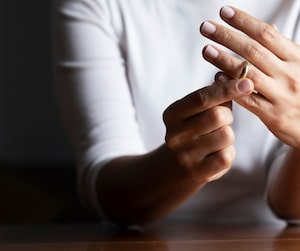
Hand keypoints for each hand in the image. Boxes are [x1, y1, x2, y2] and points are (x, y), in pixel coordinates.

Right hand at [163, 78, 252, 182]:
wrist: (181, 162)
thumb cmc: (195, 127)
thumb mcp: (197, 110)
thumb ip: (214, 95)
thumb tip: (239, 78)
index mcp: (172, 114)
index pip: (201, 98)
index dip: (226, 89)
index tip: (247, 82)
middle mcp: (174, 135)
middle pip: (217, 116)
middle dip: (227, 115)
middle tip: (222, 119)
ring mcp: (185, 155)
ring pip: (226, 136)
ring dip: (228, 134)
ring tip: (216, 137)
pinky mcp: (198, 172)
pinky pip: (227, 156)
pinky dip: (228, 151)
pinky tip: (217, 152)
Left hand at [200, 6, 299, 149]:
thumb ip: (282, 51)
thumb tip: (266, 29)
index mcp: (297, 58)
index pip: (267, 35)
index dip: (244, 22)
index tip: (224, 12)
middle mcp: (289, 74)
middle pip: (253, 50)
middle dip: (228, 36)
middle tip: (206, 27)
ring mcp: (281, 95)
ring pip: (248, 74)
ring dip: (224, 60)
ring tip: (206, 49)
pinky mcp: (273, 115)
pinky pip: (247, 100)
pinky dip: (230, 88)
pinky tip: (216, 77)